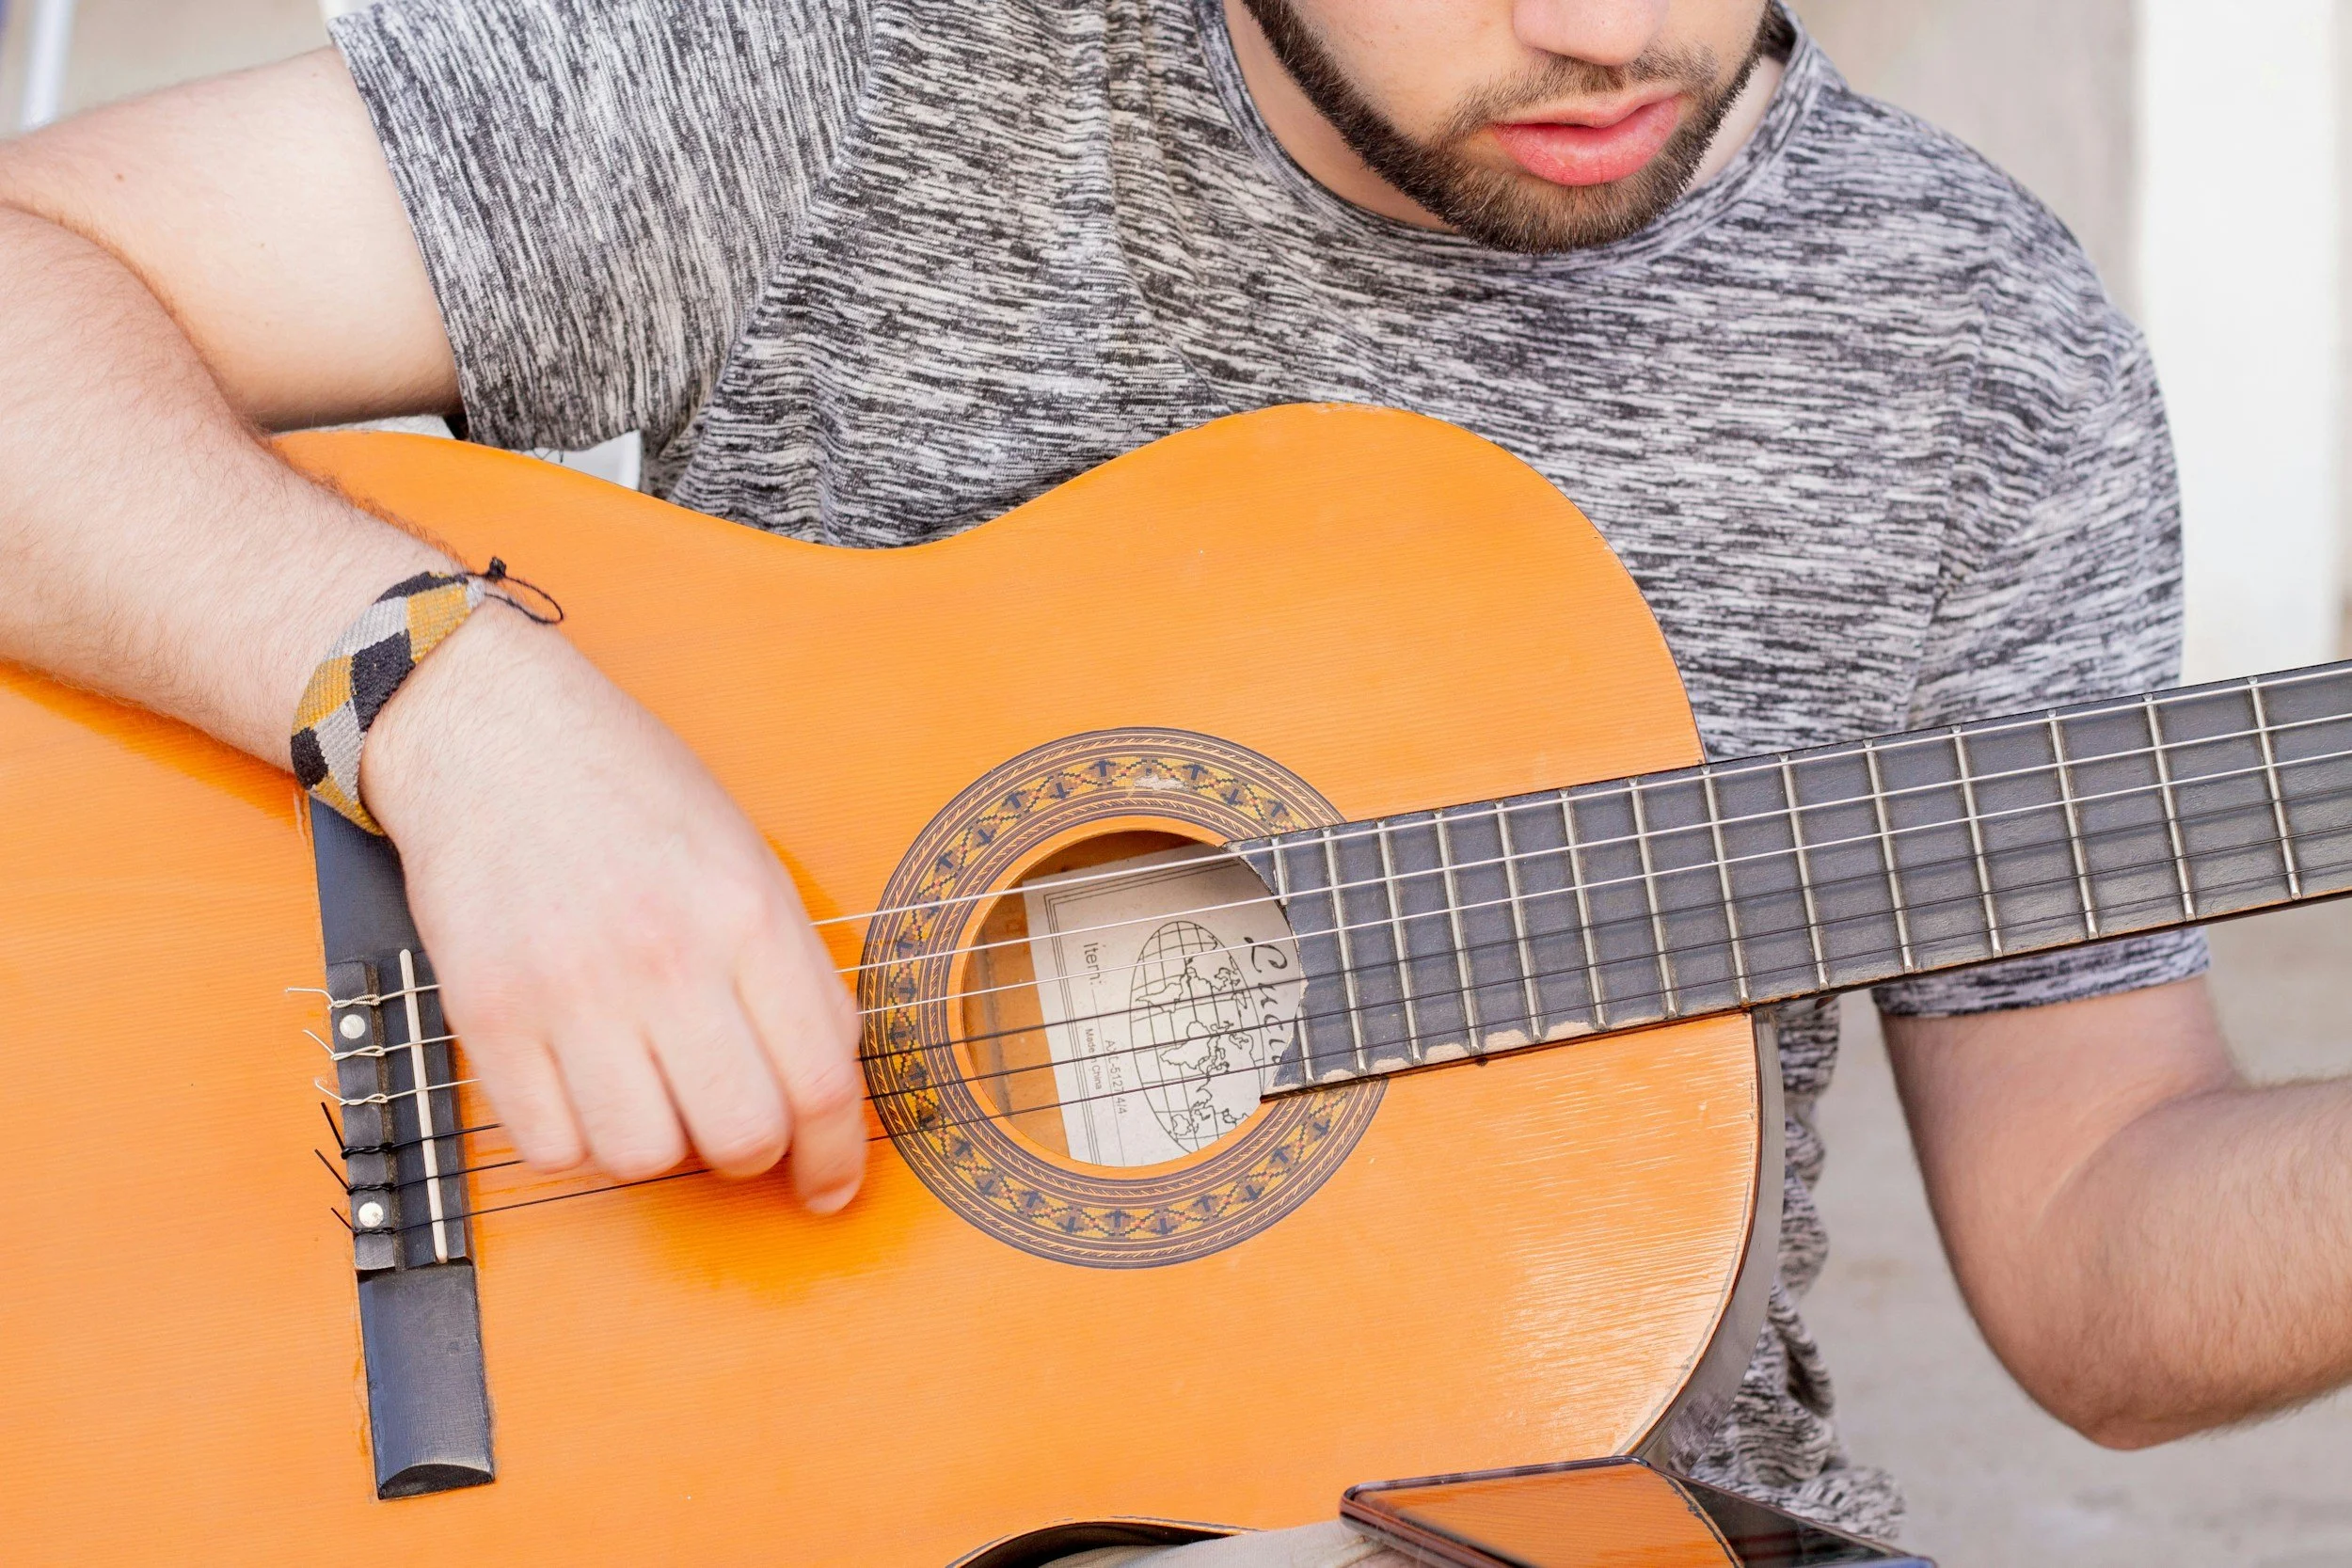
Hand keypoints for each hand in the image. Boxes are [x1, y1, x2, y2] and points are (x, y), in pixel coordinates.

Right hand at [359, 606, 865, 1209]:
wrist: (494, 733)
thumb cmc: (630, 792)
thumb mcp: (747, 856)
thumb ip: (792, 969)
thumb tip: (827, 1084)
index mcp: (747, 913)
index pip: (821, 1080)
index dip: (836, 1156)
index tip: (829, 1184)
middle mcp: (665, 956)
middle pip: (740, 1135)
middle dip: (749, 1152)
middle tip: (733, 1121)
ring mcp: (571, 989)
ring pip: (642, 1157)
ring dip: (658, 1146)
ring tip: (650, 1089)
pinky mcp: (488, 1013)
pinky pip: (550, 1144)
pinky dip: (575, 1137)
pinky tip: (583, 1084)